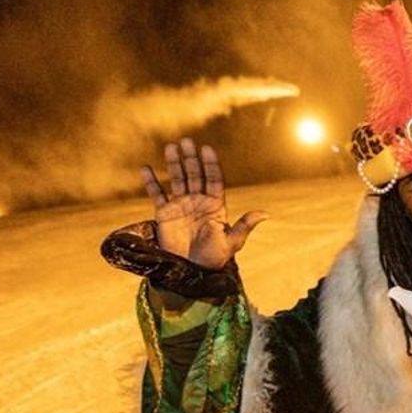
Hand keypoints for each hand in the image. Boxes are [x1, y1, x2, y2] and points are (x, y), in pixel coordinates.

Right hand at [141, 137, 267, 269]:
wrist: (192, 271)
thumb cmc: (215, 257)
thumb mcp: (232, 242)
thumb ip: (245, 225)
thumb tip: (265, 214)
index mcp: (215, 205)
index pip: (213, 179)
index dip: (210, 164)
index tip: (207, 149)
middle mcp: (198, 201)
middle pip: (195, 174)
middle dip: (191, 158)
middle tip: (187, 141)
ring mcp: (181, 205)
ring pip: (177, 179)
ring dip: (174, 163)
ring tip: (171, 146)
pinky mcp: (164, 213)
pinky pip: (157, 194)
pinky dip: (151, 182)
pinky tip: (146, 168)